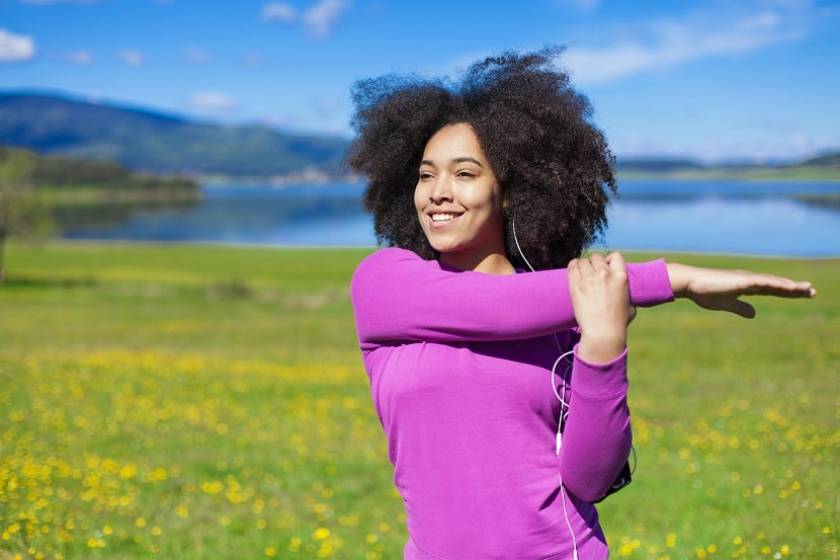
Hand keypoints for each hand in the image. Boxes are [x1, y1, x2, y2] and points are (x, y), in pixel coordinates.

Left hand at [568, 251, 632, 361]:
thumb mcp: (630, 304)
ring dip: (583, 265)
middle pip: (596, 256)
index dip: (610, 260)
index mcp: (621, 276)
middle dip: (595, 262)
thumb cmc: (618, 322)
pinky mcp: (576, 286)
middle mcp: (605, 274)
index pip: (615, 255)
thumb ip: (626, 292)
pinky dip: (573, 267)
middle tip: (593, 272)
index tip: (606, 266)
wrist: (602, 332)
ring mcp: (589, 279)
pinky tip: (574, 271)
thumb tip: (625, 291)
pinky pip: (572, 267)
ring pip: (583, 261)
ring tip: (582, 272)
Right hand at [667, 263, 816, 317]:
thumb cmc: (704, 292)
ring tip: (808, 289)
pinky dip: (779, 284)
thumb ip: (741, 308)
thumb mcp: (726, 304)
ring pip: (775, 283)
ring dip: (792, 286)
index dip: (786, 292)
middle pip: (777, 285)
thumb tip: (754, 314)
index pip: (771, 290)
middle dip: (794, 289)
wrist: (691, 283)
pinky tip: (791, 287)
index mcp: (746, 286)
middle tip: (812, 292)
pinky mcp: (744, 280)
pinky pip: (766, 283)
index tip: (801, 295)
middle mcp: (750, 280)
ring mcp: (748, 279)